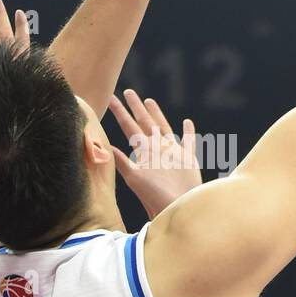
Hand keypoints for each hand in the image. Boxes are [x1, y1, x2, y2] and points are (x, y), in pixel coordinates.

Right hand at [108, 90, 201, 218]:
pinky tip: (187, 122)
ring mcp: (175, 150)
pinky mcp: (189, 158)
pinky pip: (189, 141)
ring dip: (156, 113)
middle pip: (146, 121)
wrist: (180, 205)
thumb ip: (121, 161)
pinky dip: (188, 131)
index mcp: (145, 149)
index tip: (112, 98)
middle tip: (128, 91)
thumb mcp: (133, 180)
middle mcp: (160, 145)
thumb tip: (107, 145)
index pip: (129, 126)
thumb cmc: (154, 196)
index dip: (120, 111)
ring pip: (164, 126)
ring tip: (149, 101)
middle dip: (135, 106)